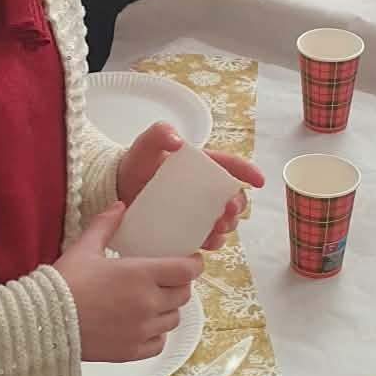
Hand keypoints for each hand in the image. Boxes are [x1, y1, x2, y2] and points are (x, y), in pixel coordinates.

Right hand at [55, 204, 201, 362]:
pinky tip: (143, 326)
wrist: (44, 323)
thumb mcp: (85, 248)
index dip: (193, 264)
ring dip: (168, 309)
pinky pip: (159, 343)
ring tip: (153, 302)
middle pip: (183, 294)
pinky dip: (156, 334)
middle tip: (167, 279)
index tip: (189, 260)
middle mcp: (148, 303)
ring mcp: (142, 330)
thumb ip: (106, 225)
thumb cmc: (65, 284)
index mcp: (141, 274)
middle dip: (180, 285)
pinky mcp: (132, 351)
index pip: (187, 271)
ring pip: (174, 319)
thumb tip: (120, 206)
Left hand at [116, 122, 265, 247]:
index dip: (248, 172)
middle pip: (232, 197)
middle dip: (237, 206)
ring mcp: (196, 210)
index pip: (230, 165)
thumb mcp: (145, 144)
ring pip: (223, 220)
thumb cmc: (135, 164)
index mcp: (200, 166)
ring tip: (217, 229)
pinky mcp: (186, 229)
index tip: (259, 181)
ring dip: (227, 226)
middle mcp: (202, 189)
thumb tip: (177, 141)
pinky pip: (206, 237)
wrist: (116, 191)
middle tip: (228, 212)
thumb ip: (159, 133)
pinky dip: (211, 241)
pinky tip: (206, 243)